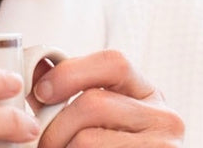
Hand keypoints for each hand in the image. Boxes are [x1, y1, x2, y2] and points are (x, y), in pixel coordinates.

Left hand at [33, 50, 183, 147]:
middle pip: (93, 103)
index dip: (70, 73)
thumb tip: (38, 68)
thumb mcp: (100, 118)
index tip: (42, 92)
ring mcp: (163, 146)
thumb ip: (71, 93)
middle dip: (56, 125)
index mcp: (148, 95)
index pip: (114, 63)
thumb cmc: (112, 147)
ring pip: (86, 140)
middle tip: (43, 141)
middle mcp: (164, 118)